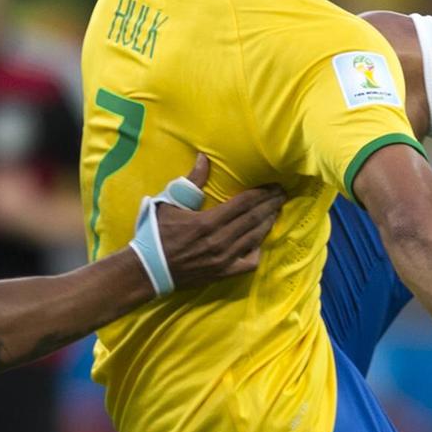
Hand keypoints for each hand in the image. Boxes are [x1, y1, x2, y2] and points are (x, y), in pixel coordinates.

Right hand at [151, 155, 284, 287]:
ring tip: (276, 210)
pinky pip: (249, 262)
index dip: (261, 193)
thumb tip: (203, 158)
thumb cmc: (156, 234)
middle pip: (253, 219)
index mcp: (207, 222)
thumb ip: (191, 182)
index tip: (273, 185)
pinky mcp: (223, 273)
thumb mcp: (170, 204)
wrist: (149, 270)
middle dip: (271, 204)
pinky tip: (259, 240)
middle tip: (283, 193)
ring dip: (268, 222)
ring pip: (254, 238)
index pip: (243, 204)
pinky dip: (257, 250)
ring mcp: (223, 259)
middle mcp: (219, 241)